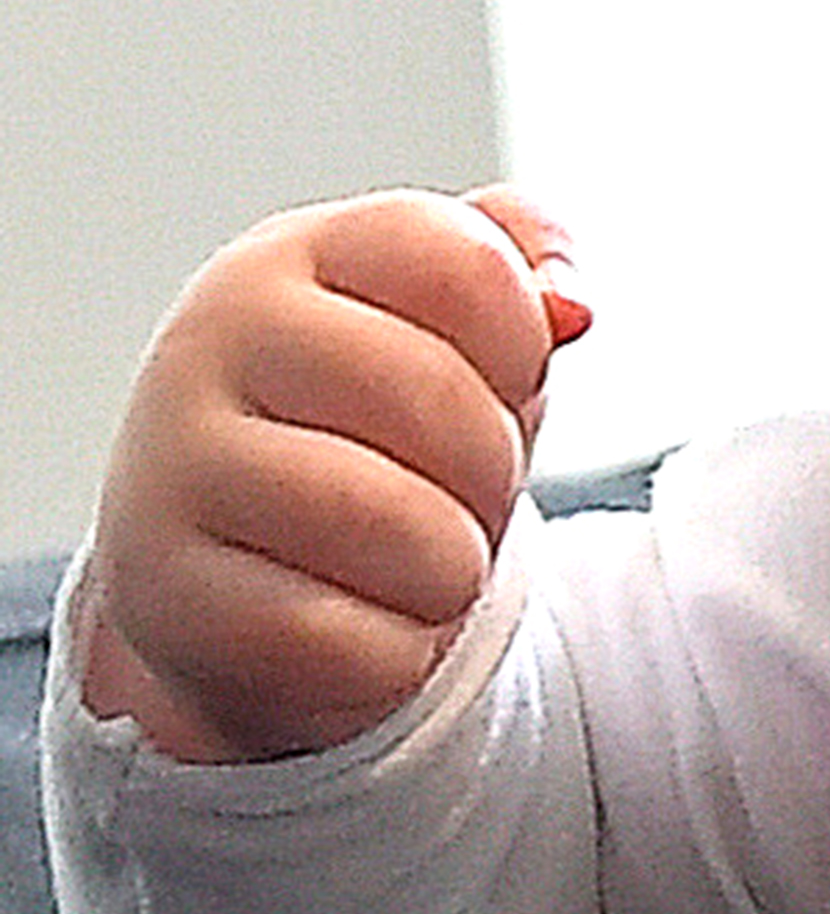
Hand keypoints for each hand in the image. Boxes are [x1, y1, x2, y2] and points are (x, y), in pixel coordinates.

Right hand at [75, 187, 587, 761]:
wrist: (223, 574)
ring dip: (452, 571)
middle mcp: (211, 345)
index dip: (521, 343)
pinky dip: (398, 653)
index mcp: (290, 261)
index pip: (467, 266)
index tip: (492, 378)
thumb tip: (570, 306)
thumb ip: (520, 263)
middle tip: (454, 490)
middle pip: (441, 399)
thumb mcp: (447, 328)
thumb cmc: (362, 437)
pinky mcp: (175, 599)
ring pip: (408, 530)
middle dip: (493, 469)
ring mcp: (177, 469)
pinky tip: (353, 621)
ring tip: (409, 559)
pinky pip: (364, 644)